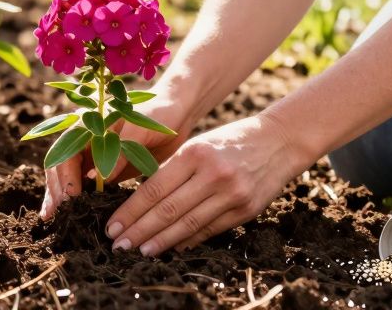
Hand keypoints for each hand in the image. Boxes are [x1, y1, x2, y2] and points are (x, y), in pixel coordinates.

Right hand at [39, 92, 194, 219]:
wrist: (177, 112)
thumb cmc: (158, 112)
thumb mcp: (139, 129)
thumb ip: (118, 150)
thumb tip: (94, 178)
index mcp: (89, 126)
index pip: (67, 153)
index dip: (66, 176)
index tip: (71, 198)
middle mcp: (87, 141)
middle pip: (62, 167)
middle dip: (56, 190)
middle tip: (53, 215)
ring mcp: (96, 156)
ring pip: (70, 177)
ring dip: (61, 197)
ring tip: (54, 219)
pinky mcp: (109, 169)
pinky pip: (90, 186)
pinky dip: (82, 200)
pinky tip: (77, 215)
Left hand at [104, 112, 308, 256]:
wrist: (278, 141)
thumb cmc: (229, 141)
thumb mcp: (198, 144)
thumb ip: (173, 169)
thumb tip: (142, 201)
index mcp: (194, 153)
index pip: (154, 188)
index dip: (131, 211)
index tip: (112, 226)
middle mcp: (212, 174)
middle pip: (168, 210)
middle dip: (140, 231)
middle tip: (119, 245)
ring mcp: (231, 193)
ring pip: (188, 224)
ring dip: (162, 241)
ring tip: (141, 251)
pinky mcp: (246, 209)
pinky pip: (210, 230)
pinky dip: (189, 241)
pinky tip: (172, 248)